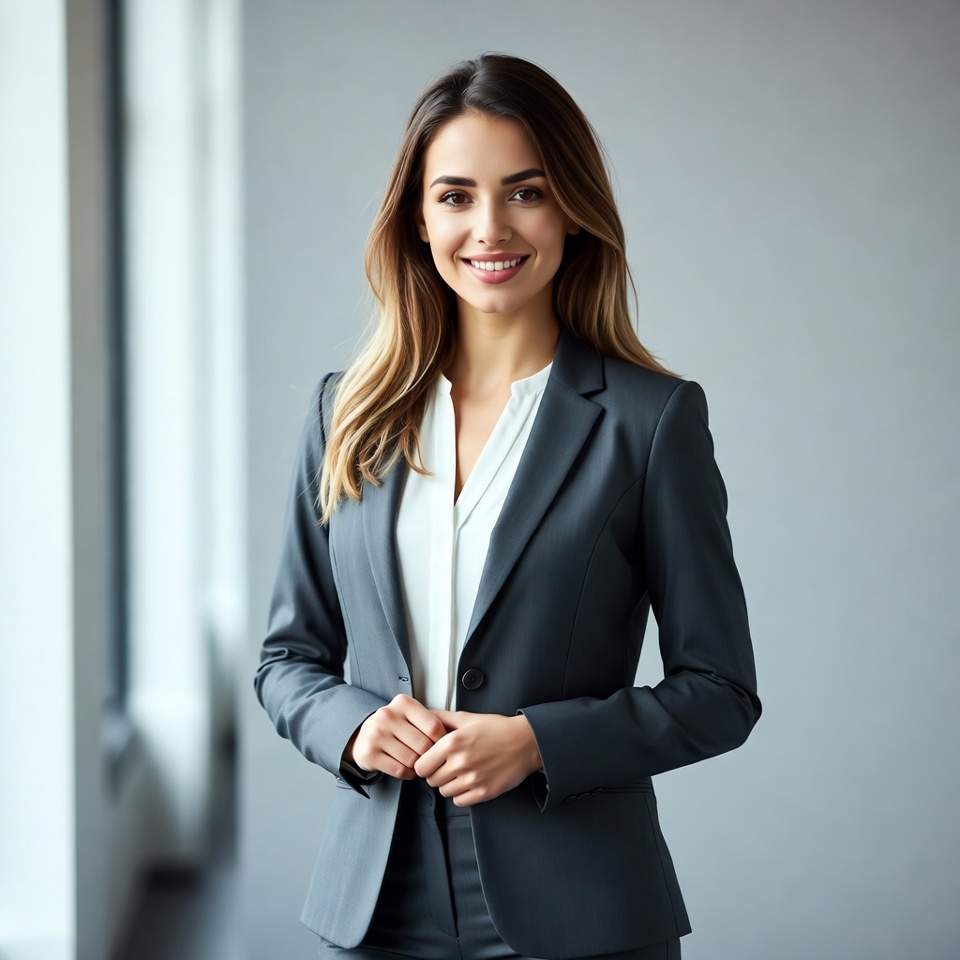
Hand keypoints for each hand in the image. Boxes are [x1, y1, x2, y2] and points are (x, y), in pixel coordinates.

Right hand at [346, 694, 446, 779]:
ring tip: (415, 762)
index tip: (441, 746)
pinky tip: (405, 767)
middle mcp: (387, 715)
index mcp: (403, 703)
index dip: (442, 741)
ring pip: (412, 760)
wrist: (362, 736)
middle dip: (428, 756)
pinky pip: (399, 770)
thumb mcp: (410, 715)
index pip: (434, 726)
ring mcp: (377, 735)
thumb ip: (430, 721)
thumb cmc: (394, 726)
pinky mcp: (370, 754)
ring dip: (418, 766)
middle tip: (426, 757)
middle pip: (423, 745)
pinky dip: (407, 774)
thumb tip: (453, 738)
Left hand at [414, 710, 542, 805]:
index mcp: (452, 743)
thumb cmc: (498, 729)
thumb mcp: (467, 718)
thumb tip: (424, 715)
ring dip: (449, 784)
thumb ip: (442, 718)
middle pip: (431, 781)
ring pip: (444, 792)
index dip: (424, 764)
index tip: (431, 761)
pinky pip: (459, 801)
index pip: (421, 766)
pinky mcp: (484, 793)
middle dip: (436, 774)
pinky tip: (469, 782)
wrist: (526, 742)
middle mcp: (460, 762)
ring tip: (461, 772)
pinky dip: (461, 794)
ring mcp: (472, 780)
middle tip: (447, 766)